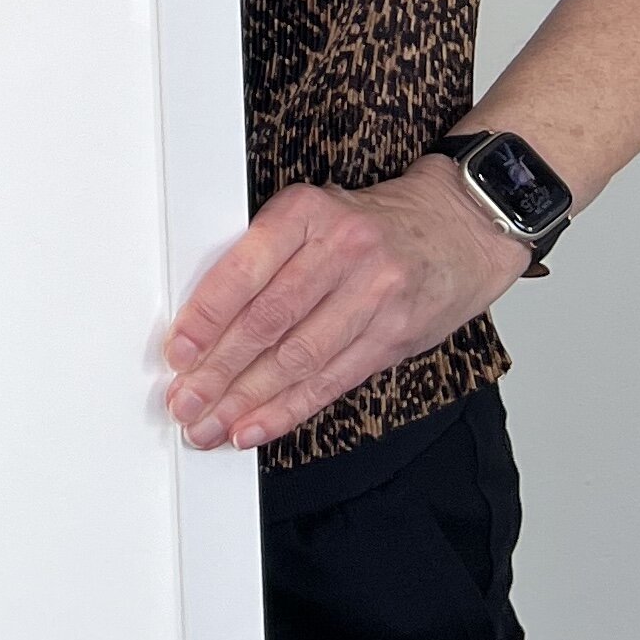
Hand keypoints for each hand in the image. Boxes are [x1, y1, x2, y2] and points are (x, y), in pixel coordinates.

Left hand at [163, 163, 520, 450]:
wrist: (461, 228)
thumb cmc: (373, 223)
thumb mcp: (314, 214)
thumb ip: (265, 257)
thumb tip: (202, 322)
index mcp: (309, 213)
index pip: (246, 271)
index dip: (206, 318)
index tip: (179, 352)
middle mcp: (343, 251)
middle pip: (268, 322)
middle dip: (219, 371)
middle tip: (185, 401)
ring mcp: (375, 295)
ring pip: (298, 359)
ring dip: (247, 400)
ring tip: (210, 423)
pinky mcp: (395, 336)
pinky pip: (332, 381)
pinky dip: (289, 410)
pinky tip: (256, 425)